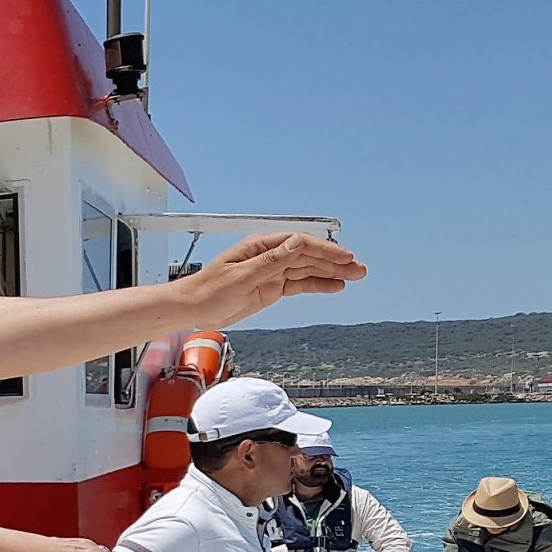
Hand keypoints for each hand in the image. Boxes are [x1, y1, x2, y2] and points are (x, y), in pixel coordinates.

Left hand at [179, 233, 366, 328]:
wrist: (192, 309)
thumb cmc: (208, 290)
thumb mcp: (241, 276)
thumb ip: (271, 261)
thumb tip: (297, 243)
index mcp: (261, 247)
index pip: (300, 244)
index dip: (324, 250)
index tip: (344, 257)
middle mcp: (269, 256)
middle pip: (309, 255)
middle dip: (335, 261)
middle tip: (359, 268)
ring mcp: (272, 272)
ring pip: (308, 269)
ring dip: (331, 272)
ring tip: (355, 276)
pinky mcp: (271, 288)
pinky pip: (299, 284)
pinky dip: (318, 284)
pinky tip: (335, 286)